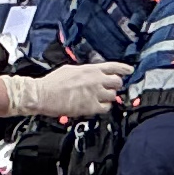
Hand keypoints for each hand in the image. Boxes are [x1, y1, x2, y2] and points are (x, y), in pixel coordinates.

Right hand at [11, 63, 125, 119]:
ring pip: (113, 96)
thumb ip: (85, 71)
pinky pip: (106, 108)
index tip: (130, 70)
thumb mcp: (70, 69)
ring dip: (108, 97)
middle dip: (115, 85)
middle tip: (110, 87)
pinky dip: (104, 107)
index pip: (114, 66)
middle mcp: (96, 80)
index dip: (124, 68)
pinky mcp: (91, 107)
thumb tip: (91, 73)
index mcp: (90, 69)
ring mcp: (95, 94)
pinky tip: (97, 106)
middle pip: (118, 82)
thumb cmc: (53, 82)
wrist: (43, 94)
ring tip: (99, 98)